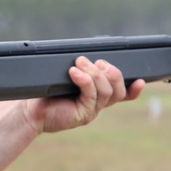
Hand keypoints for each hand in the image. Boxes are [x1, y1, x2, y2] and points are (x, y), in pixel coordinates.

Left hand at [29, 56, 144, 134]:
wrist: (31, 111)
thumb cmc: (48, 92)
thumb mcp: (68, 78)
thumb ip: (83, 69)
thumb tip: (90, 55)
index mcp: (98, 97)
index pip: (123, 95)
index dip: (134, 90)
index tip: (140, 80)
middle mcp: (97, 105)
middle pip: (119, 90)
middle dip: (112, 72)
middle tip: (97, 62)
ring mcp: (91, 111)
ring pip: (107, 91)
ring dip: (95, 73)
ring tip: (80, 63)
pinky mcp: (82, 115)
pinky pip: (90, 95)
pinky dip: (84, 80)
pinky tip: (74, 72)